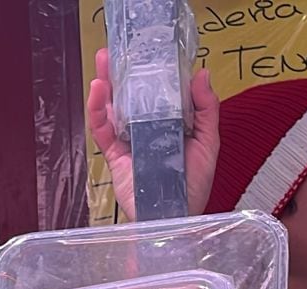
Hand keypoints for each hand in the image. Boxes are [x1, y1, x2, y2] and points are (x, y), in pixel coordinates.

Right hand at [87, 47, 220, 219]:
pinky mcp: (115, 156)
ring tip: (102, 67)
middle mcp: (148, 128)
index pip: (157, 91)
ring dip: (105, 88)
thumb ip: (207, 109)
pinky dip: (98, 113)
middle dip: (120, 74)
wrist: (175, 218)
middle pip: (130, 96)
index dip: (148, 72)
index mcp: (171, 122)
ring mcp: (130, 141)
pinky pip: (103, 132)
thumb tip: (201, 75)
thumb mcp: (209, 142)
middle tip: (112, 53)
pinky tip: (99, 95)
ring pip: (113, 110)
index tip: (145, 52)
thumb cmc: (194, 187)